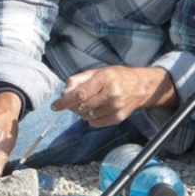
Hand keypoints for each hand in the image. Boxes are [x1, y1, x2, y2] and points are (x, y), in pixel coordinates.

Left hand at [50, 65, 177, 125]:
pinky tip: (94, 109)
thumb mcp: (96, 72)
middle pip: (82, 107)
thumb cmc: (115, 76)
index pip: (80, 94)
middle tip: (72, 101)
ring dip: (81, 112)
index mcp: (104, 79)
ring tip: (86, 103)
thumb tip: (63, 94)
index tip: (54, 106)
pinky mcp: (119, 118)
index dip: (64, 101)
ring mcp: (116, 108)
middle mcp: (111, 94)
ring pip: (87, 116)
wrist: (140, 86)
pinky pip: (95, 123)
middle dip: (71, 106)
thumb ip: (77, 80)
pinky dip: (89, 118)